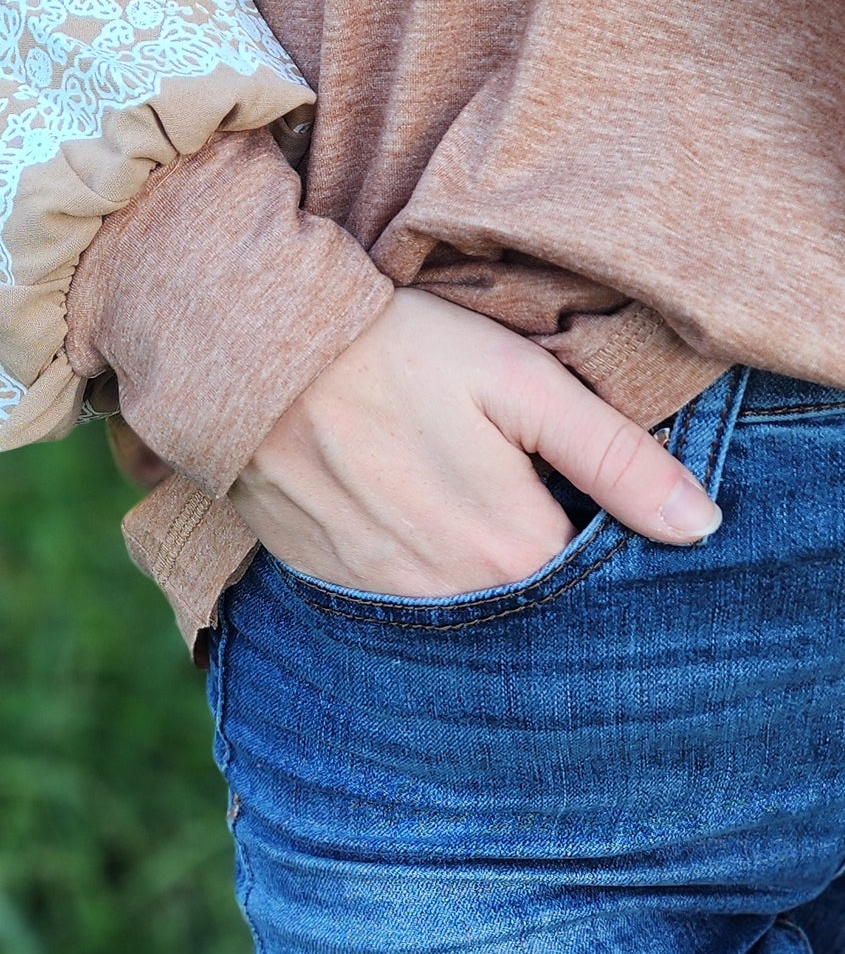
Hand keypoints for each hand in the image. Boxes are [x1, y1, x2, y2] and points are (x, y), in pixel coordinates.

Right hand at [229, 289, 721, 597]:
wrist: (252, 352)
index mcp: (512, 551)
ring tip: (453, 486)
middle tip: (510, 478)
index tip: (569, 479)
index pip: (589, 574)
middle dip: (533, 552)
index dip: (596, 527)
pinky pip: (395, 597)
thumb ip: (616, 459)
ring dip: (471, 562)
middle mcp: (449, 598)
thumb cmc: (397, 350)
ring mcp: (383, 598)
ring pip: (460, 603)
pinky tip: (402, 504)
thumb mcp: (522, 384)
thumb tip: (701, 528)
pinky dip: (412, 565)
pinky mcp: (329, 583)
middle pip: (525, 597)